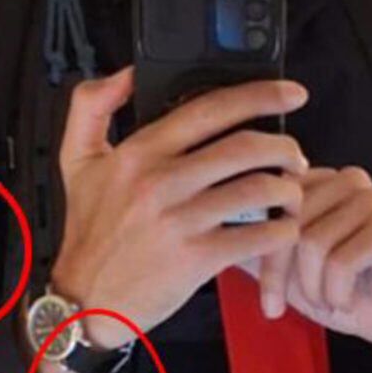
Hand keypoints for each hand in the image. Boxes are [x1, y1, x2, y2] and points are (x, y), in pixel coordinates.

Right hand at [47, 67, 308, 353]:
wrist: (86, 299)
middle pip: (245, 148)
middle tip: (296, 157)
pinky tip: (283, 232)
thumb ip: (91, 106)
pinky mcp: (196, 259)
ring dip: (289, 190)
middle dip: (285, 147)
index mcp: (140, 153)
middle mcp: (161, 182)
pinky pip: (256, 237)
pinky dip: (281, 233)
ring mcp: (180, 221)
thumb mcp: (75, 162)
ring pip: (258, 190)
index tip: (291, 93)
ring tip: (293, 194)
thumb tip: (126, 73)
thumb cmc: (88, 235)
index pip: (210, 109)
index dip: (260, 95)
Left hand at [247, 167, 371, 372]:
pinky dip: (336, 292)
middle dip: (281, 276)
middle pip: (288, 223)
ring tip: (327, 299)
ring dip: (313, 287)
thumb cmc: (343, 292)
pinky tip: (346, 300)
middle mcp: (344, 181)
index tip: (265, 299)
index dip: (260, 254)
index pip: (269, 204)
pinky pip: (341, 260)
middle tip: (284, 307)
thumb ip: (253, 248)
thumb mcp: (287, 273)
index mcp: (317, 183)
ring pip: (312, 243)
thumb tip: (205, 234)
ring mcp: (370, 199)